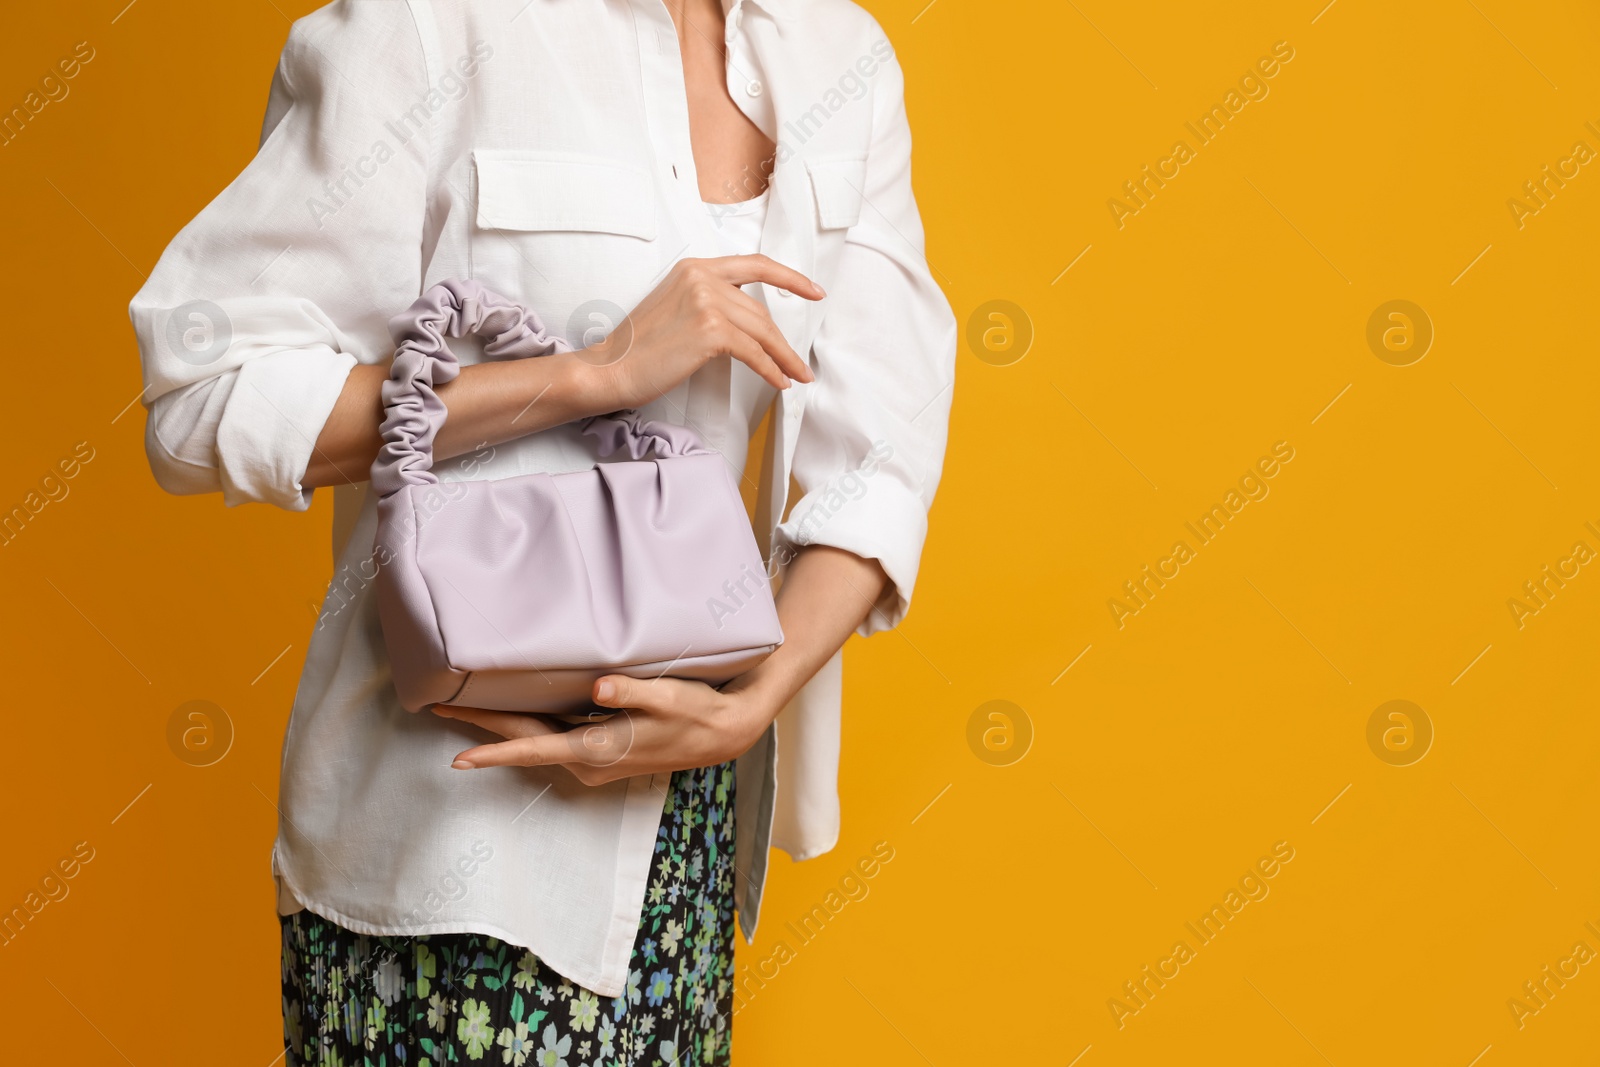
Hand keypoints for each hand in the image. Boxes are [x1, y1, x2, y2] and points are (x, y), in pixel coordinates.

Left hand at [431, 674, 774, 784]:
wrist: (722, 733)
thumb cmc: (696, 713)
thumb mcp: (669, 698)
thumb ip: (632, 692)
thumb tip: (597, 688)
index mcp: (599, 749)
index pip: (536, 750)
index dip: (495, 753)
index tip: (458, 761)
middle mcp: (589, 761)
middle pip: (525, 743)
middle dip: (482, 729)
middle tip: (439, 709)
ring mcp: (593, 759)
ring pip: (536, 741)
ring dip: (501, 727)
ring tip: (463, 706)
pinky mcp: (599, 751)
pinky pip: (552, 739)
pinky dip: (526, 727)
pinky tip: (512, 709)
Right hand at [581, 255, 823, 408]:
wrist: (610, 368)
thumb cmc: (638, 348)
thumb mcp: (676, 307)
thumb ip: (709, 301)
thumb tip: (748, 323)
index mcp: (695, 267)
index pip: (755, 265)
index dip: (790, 278)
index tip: (814, 291)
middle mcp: (702, 277)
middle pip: (760, 310)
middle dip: (783, 341)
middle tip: (799, 363)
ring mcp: (706, 301)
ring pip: (762, 332)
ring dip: (784, 358)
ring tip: (797, 376)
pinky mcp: (710, 331)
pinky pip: (754, 353)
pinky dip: (771, 369)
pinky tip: (780, 381)